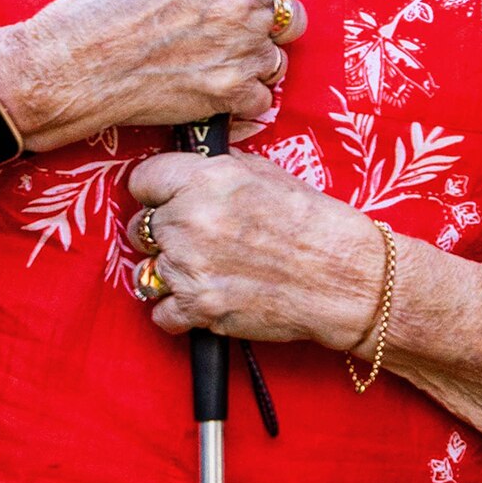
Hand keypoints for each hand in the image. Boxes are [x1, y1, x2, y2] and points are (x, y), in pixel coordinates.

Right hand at [0, 0, 308, 151]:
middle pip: (292, 16)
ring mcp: (242, 50)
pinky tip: (211, 91)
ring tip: (214, 65)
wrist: (77, 63)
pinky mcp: (232, 93)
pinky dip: (241, 100)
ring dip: (254, 64)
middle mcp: (244, 2)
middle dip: (270, 25)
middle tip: (237, 33)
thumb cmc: (104, 11)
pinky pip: (261, 99)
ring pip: (277, 60)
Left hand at [125, 151, 384, 349]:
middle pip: (140, 227)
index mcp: (204, 180)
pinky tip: (206, 298)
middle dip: (164, 233)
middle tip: (197, 238)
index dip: (155, 191)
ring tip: (206, 270)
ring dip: (171, 272)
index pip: (142, 180)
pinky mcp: (197, 308)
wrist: (340, 275)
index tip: (165, 199)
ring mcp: (189, 267)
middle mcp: (189, 221)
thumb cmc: (310, 222)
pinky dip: (179, 311)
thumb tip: (188, 170)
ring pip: (147, 271)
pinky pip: (160, 312)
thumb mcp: (264, 173)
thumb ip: (215, 170)